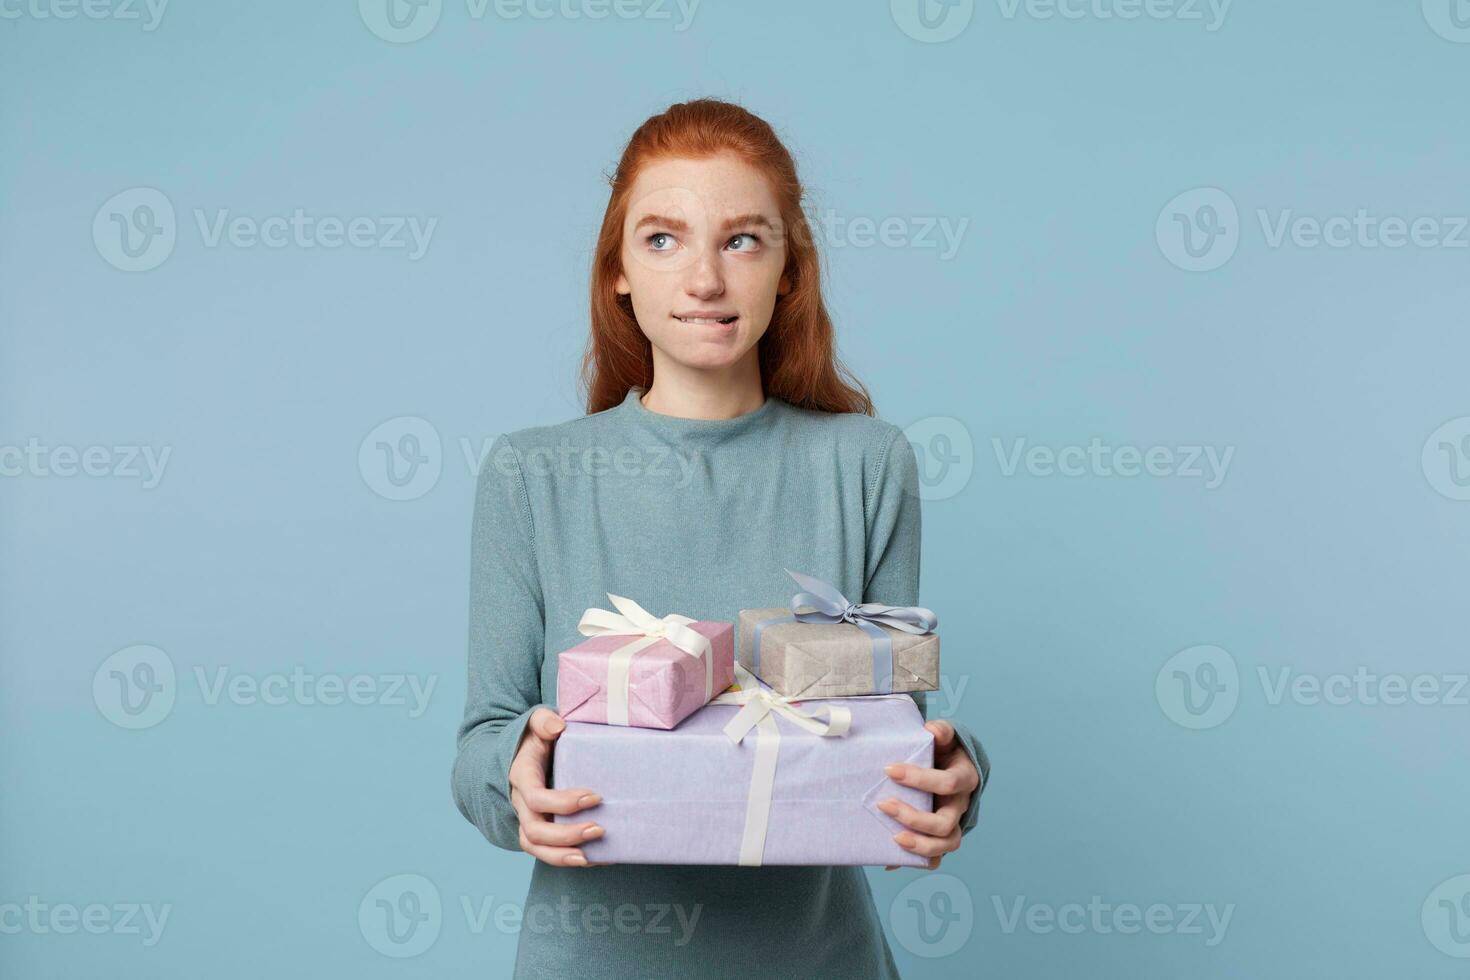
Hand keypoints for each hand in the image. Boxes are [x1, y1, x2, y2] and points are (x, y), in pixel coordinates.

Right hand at [508, 708, 605, 866]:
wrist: (520, 754)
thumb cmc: (535, 738)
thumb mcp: (536, 723)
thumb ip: (544, 721)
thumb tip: (558, 726)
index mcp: (521, 778)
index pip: (535, 798)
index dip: (563, 803)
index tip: (595, 796)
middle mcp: (520, 804)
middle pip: (535, 831)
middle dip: (567, 835)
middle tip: (599, 829)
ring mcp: (527, 819)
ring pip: (536, 848)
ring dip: (564, 856)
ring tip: (593, 856)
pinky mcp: (538, 830)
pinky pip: (547, 852)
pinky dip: (568, 859)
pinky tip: (595, 859)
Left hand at [880, 720, 980, 869]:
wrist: (952, 766)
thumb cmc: (945, 750)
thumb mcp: (946, 737)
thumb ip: (941, 732)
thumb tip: (931, 730)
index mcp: (965, 778)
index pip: (947, 783)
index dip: (919, 779)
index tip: (889, 770)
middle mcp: (961, 805)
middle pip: (945, 823)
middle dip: (915, 818)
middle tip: (885, 805)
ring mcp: (953, 824)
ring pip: (945, 845)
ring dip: (920, 845)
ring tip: (894, 838)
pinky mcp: (941, 837)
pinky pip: (934, 857)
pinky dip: (915, 861)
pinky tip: (891, 861)